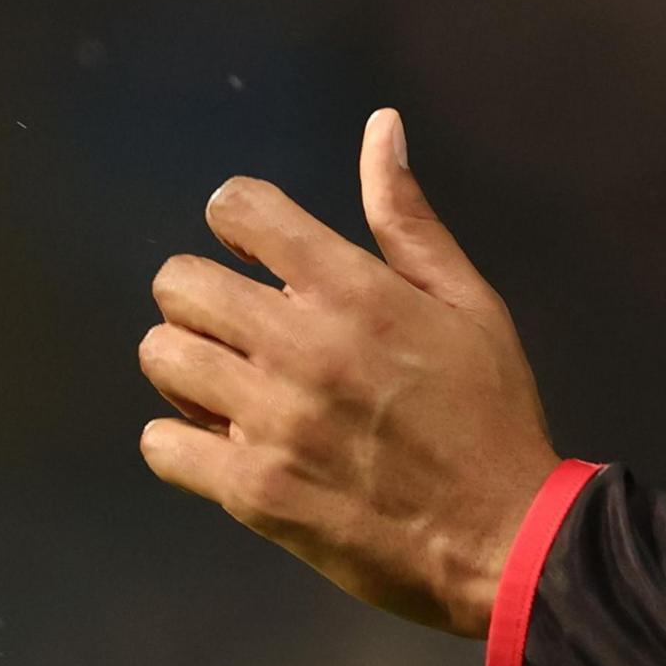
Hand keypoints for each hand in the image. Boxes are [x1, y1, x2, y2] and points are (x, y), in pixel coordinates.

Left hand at [138, 108, 561, 635]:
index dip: (236, 220)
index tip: (255, 251)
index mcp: (355, 289)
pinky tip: (223, 444)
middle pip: (180, 283)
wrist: (504, 538)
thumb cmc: (492, 413)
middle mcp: (301, 345)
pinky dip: (181, 441)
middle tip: (239, 326)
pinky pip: (161, 445)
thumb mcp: (468, 302)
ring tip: (228, 386)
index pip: (240, 209)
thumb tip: (379, 126)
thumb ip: (408, 218)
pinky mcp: (251, 490)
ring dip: (187, 365)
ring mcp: (270, 420)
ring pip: (162, 357)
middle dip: (201, 295)